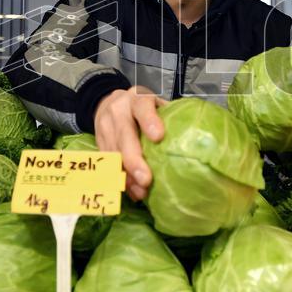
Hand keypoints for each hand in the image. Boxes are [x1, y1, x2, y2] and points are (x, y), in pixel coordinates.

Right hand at [93, 86, 166, 200]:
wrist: (106, 103)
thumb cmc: (140, 107)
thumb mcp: (153, 103)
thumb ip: (167, 116)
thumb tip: (193, 138)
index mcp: (136, 99)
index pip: (142, 106)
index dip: (149, 121)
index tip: (158, 137)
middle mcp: (118, 111)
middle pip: (124, 135)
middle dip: (134, 159)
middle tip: (146, 179)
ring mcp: (105, 127)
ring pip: (114, 153)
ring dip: (126, 175)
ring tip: (141, 192)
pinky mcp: (98, 143)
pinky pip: (107, 163)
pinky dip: (120, 178)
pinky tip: (131, 191)